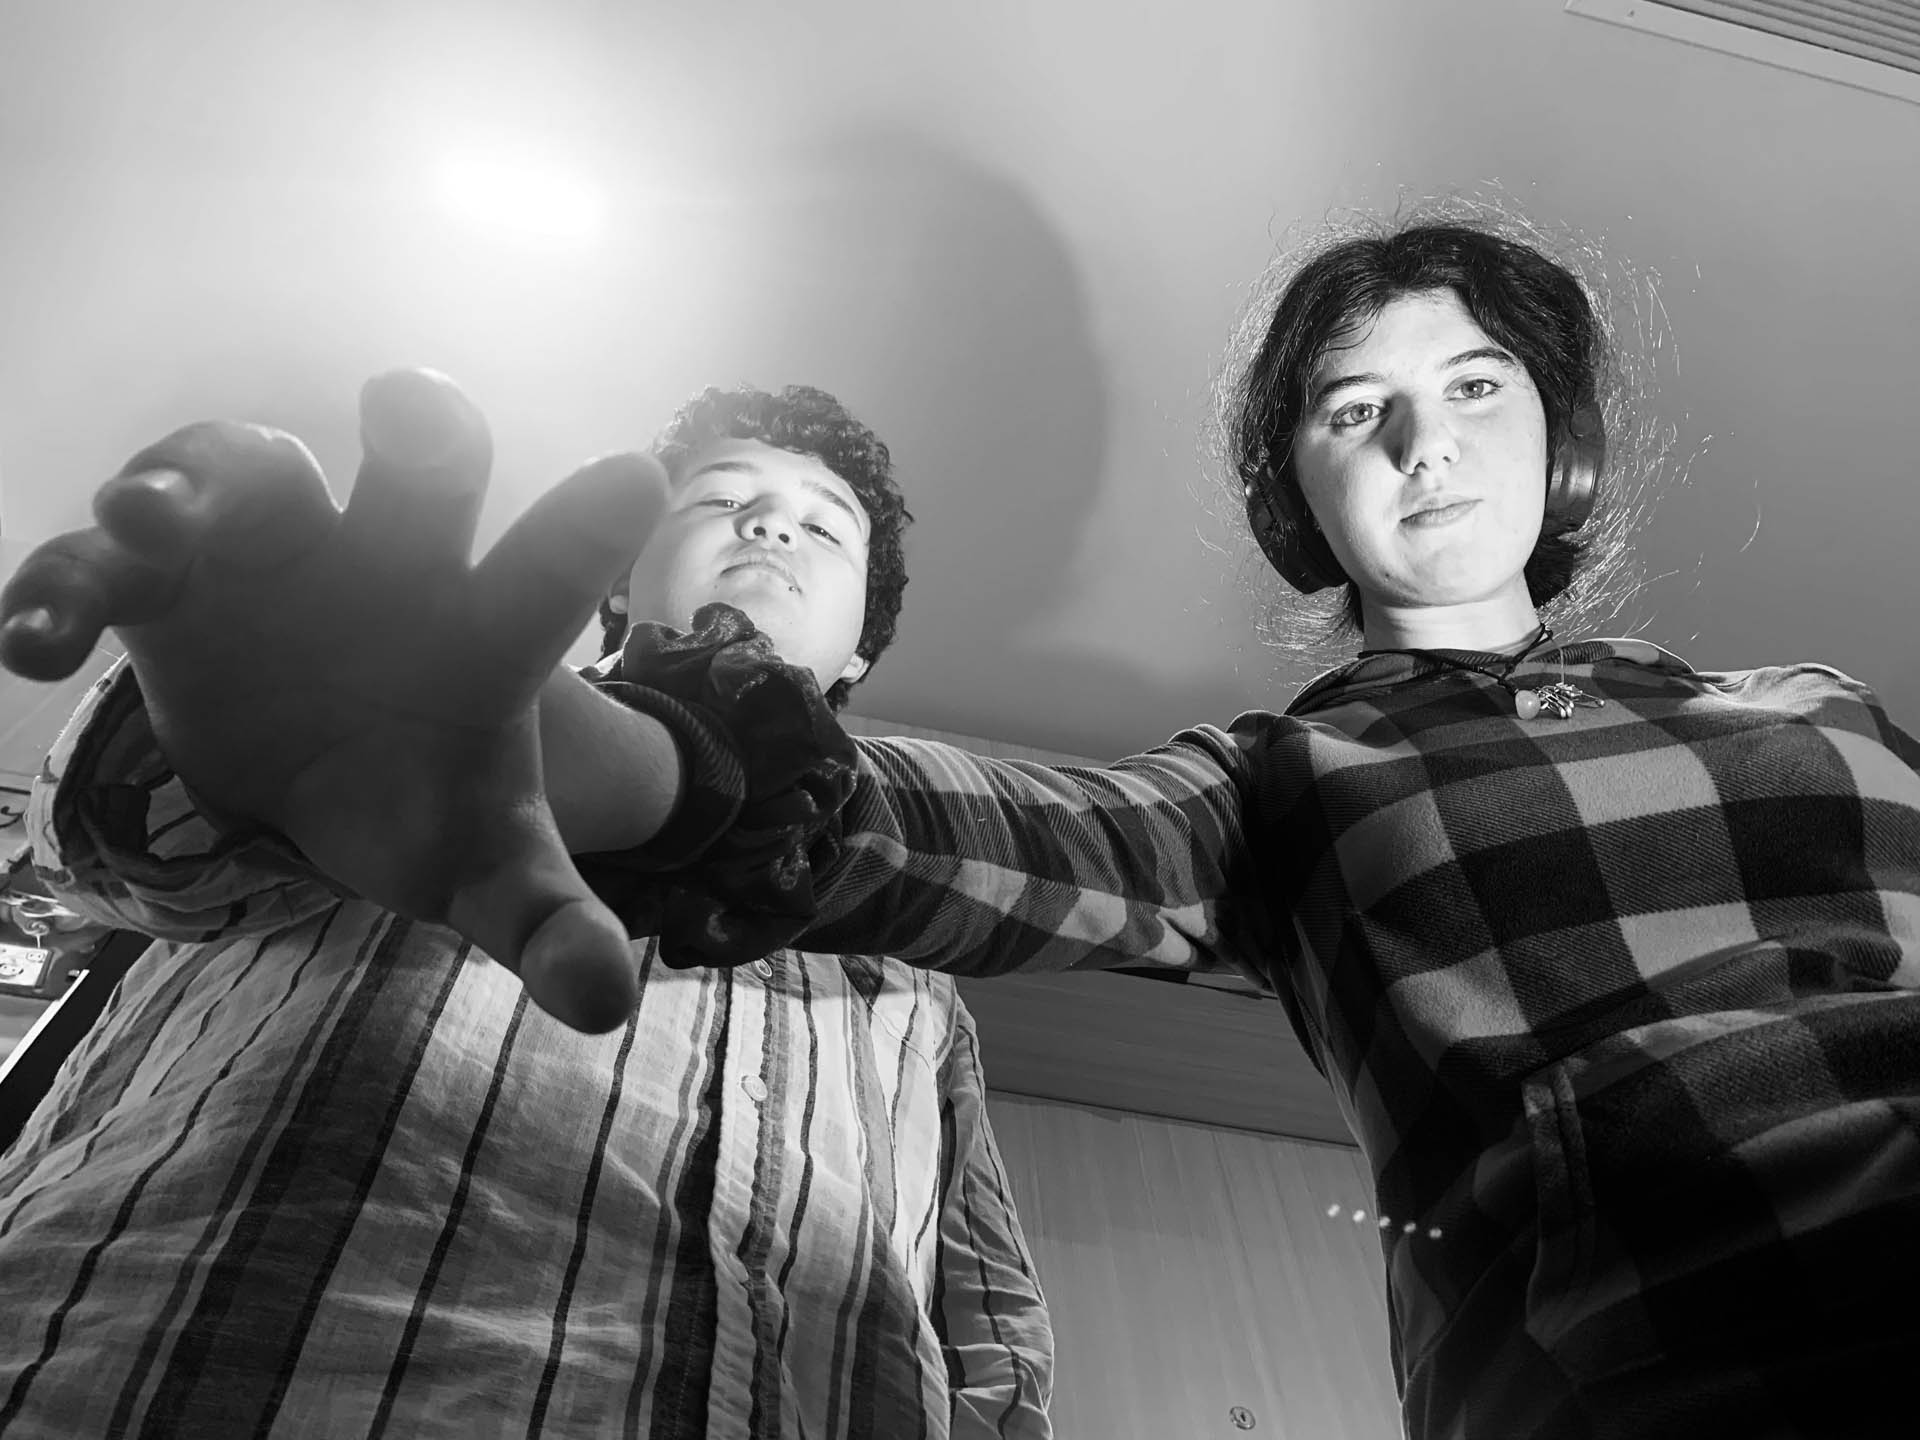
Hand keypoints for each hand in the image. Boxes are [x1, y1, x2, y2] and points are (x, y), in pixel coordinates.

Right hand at [0, 370, 669, 1031]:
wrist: (328, 765)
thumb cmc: (424, 798)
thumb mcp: (485, 869)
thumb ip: (544, 922)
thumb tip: (606, 1006)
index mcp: (486, 629)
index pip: (548, 576)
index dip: (586, 530)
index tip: (637, 475)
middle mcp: (393, 557)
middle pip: (422, 466)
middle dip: (424, 428)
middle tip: (409, 413)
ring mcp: (277, 550)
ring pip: (242, 474)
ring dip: (190, 485)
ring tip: (141, 523)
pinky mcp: (167, 579)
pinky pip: (107, 561)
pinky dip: (64, 585)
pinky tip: (33, 645)